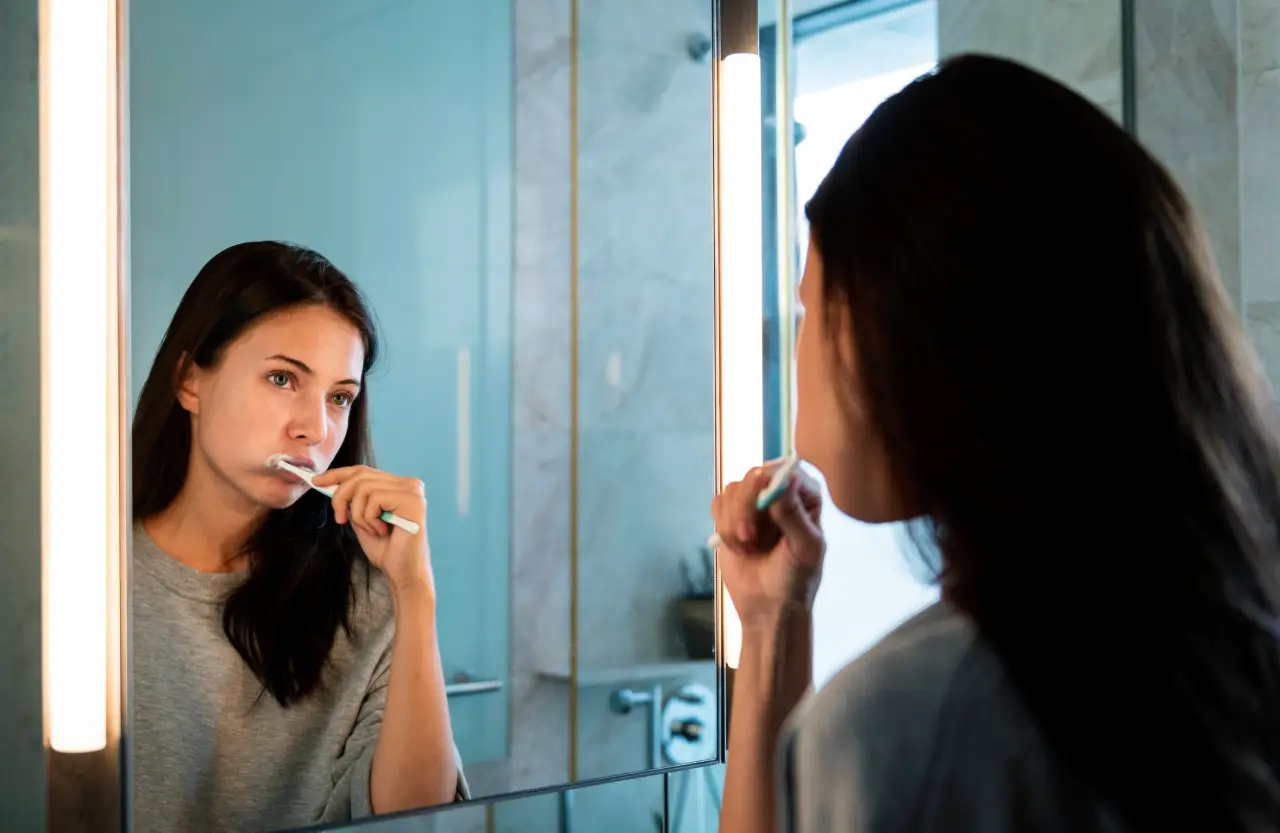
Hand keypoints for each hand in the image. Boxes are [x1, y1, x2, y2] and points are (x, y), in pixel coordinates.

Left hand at [311, 465, 432, 594]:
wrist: (403, 573)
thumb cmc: (386, 549)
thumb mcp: (362, 519)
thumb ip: (353, 500)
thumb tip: (327, 482)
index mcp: (399, 485)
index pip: (363, 470)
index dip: (338, 474)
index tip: (317, 482)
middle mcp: (409, 484)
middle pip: (360, 476)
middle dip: (341, 498)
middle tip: (340, 520)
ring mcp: (413, 491)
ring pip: (364, 488)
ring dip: (359, 514)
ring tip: (372, 530)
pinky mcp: (412, 502)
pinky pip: (374, 500)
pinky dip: (369, 519)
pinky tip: (382, 532)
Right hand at [710, 461, 825, 629]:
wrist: (769, 607)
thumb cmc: (795, 579)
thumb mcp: (804, 549)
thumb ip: (794, 515)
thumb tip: (787, 479)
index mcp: (805, 495)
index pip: (786, 469)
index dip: (770, 481)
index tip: (764, 504)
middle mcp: (779, 493)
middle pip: (753, 475)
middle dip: (746, 508)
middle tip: (749, 537)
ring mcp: (753, 502)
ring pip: (732, 490)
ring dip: (734, 523)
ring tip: (747, 549)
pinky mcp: (731, 514)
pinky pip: (718, 504)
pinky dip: (724, 527)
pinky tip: (738, 547)